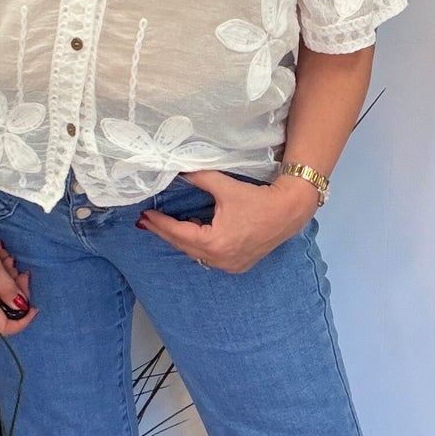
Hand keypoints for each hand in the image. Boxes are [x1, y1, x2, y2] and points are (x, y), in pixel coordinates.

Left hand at [134, 170, 317, 272]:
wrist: (289, 211)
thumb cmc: (258, 199)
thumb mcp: (225, 187)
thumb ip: (200, 178)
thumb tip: (179, 170)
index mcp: (214, 242)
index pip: (178, 233)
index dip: (160, 224)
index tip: (145, 216)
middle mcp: (220, 259)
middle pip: (184, 246)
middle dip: (165, 232)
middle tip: (148, 222)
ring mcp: (229, 266)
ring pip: (196, 254)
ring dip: (182, 240)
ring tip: (167, 226)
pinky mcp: (238, 265)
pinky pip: (210, 258)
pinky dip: (199, 247)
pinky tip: (195, 234)